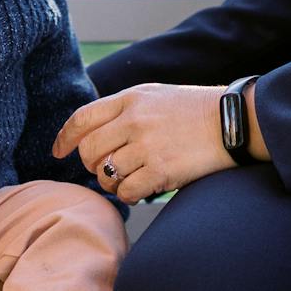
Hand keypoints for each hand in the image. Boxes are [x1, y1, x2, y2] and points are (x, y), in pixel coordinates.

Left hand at [53, 83, 236, 203]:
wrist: (231, 122)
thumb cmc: (193, 110)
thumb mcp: (154, 95)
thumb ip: (123, 108)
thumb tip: (90, 131)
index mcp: (130, 99)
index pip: (82, 119)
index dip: (64, 138)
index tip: (59, 152)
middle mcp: (134, 121)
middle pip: (89, 151)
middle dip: (90, 165)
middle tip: (103, 169)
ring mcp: (147, 146)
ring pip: (105, 174)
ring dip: (111, 183)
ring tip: (127, 180)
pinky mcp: (161, 170)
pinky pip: (127, 191)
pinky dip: (129, 195)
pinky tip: (141, 189)